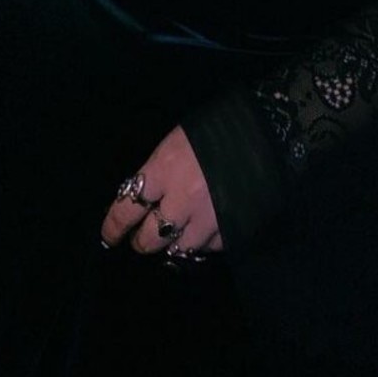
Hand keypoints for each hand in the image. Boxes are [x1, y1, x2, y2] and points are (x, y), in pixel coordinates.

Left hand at [100, 125, 223, 257]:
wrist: (269, 130)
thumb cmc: (217, 127)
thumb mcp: (176, 141)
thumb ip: (158, 171)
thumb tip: (145, 195)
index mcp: (163, 170)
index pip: (127, 208)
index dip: (114, 225)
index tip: (109, 235)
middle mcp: (182, 200)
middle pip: (151, 237)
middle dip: (142, 241)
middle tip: (141, 240)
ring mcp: (209, 219)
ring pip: (180, 249)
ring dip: (173, 245)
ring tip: (173, 239)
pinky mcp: (233, 231)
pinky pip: (209, 249)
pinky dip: (202, 244)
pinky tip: (201, 234)